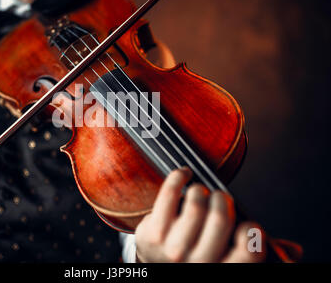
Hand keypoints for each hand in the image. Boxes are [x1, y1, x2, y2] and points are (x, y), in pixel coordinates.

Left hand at [135, 167, 266, 262]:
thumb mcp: (227, 259)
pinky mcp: (151, 233)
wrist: (157, 264)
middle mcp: (197, 264)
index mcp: (221, 271)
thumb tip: (294, 251)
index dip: (252, 230)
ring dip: (201, 190)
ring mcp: (172, 249)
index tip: (246, 223)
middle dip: (223, 200)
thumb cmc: (199, 256)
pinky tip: (184, 174)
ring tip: (200, 193)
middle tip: (220, 198)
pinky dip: (179, 176)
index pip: (249, 250)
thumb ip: (255, 253)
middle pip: (220, 218)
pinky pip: (169, 193)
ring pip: (195, 203)